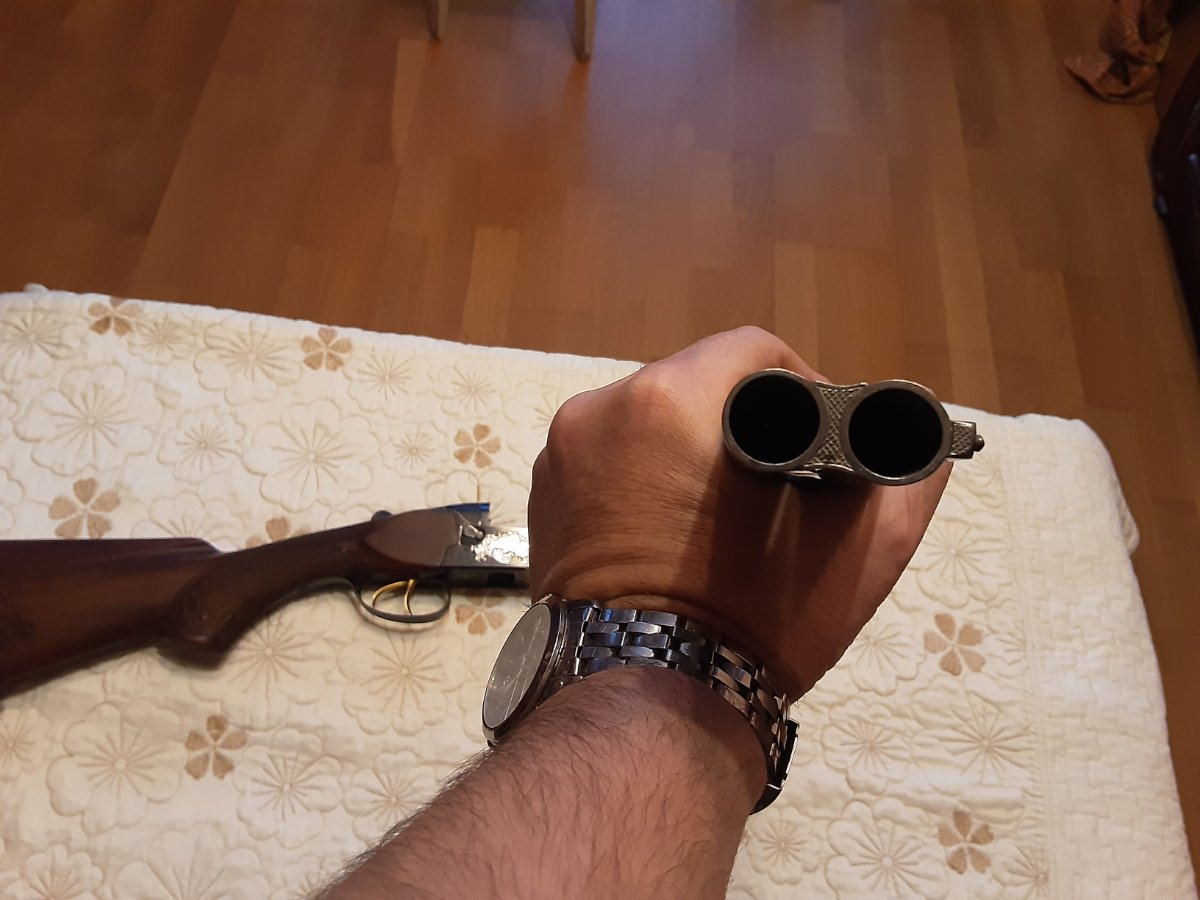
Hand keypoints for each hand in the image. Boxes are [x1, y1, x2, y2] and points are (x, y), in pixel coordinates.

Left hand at [528, 327, 949, 697]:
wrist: (651, 709)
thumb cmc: (761, 619)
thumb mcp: (863, 548)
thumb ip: (907, 472)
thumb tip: (918, 428)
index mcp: (667, 399)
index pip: (751, 353)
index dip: (804, 384)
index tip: (823, 440)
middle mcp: (599, 410)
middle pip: (693, 384)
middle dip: (743, 421)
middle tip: (779, 483)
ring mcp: (559, 455)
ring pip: (647, 422)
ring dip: (690, 449)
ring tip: (727, 512)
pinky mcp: (541, 499)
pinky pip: (609, 462)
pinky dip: (644, 479)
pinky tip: (676, 529)